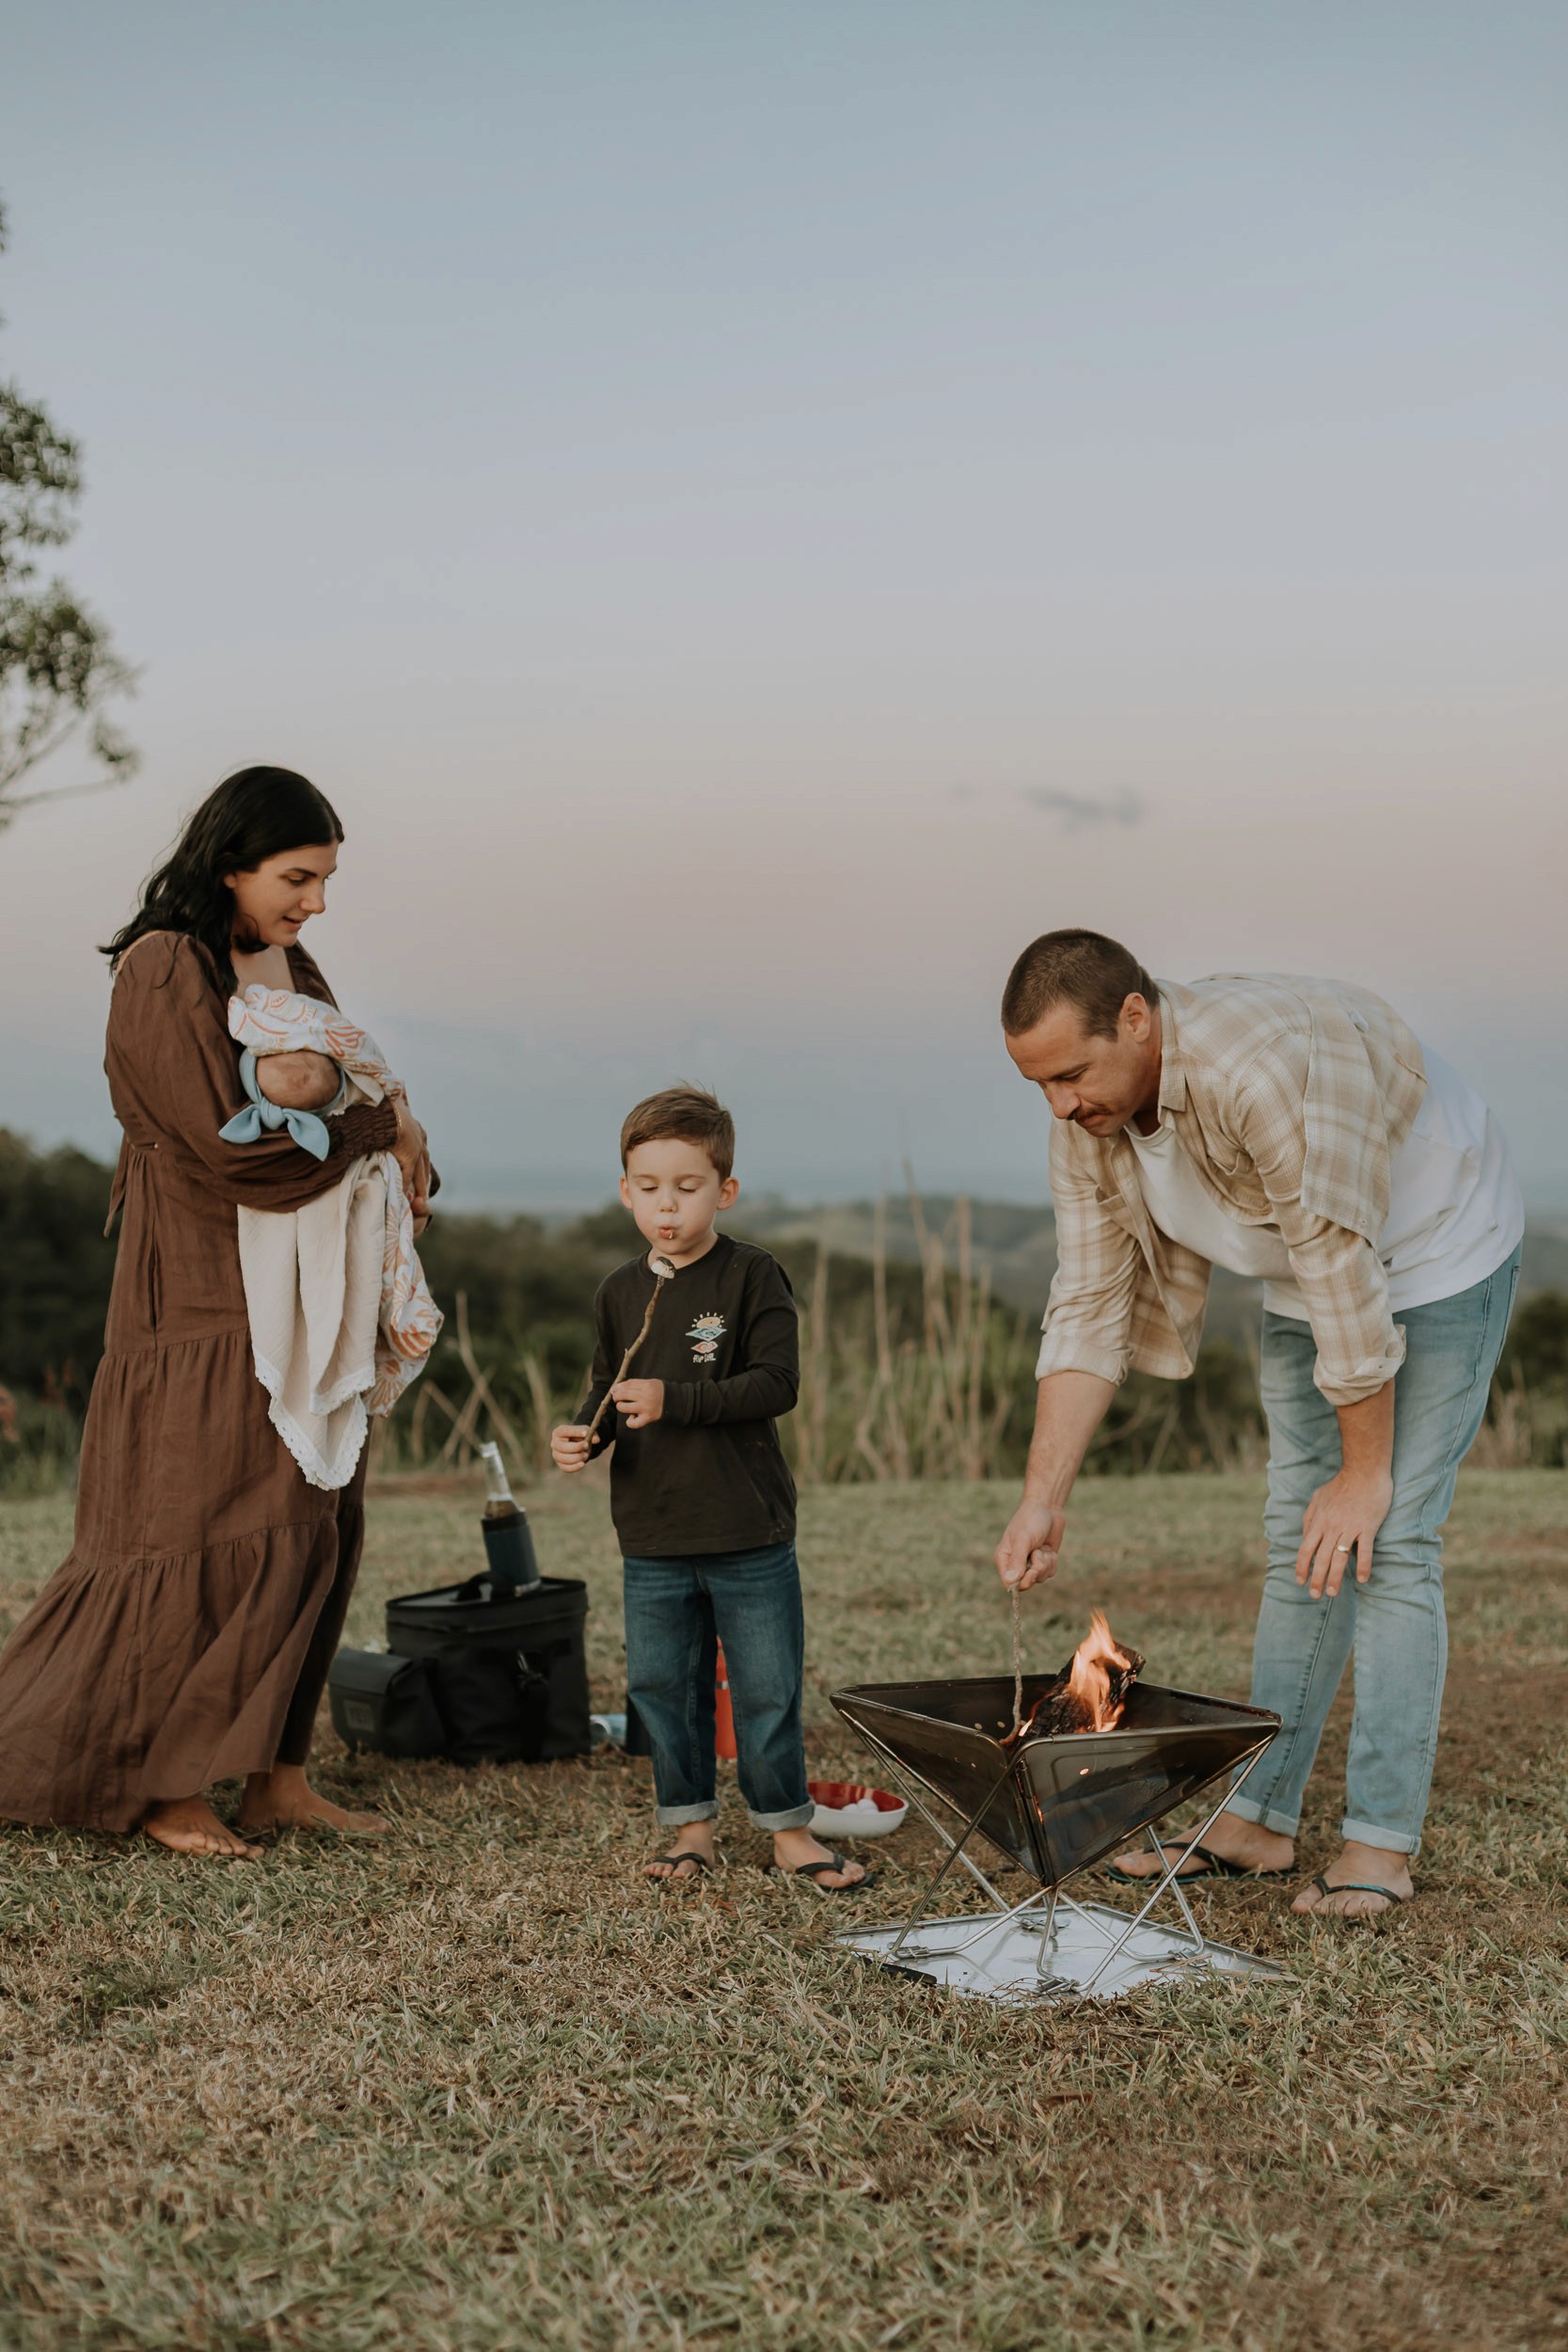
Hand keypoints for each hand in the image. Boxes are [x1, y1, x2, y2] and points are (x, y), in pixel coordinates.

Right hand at [391, 1097, 431, 1218]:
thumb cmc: (381, 1110)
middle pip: (424, 1168)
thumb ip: (388, 1130)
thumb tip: (377, 1135)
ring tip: (416, 1204)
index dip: (420, 1169)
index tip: (419, 1180)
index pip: (422, 1156)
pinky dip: (405, 1188)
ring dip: (418, 1190)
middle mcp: (421, 1141)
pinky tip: (403, 1198)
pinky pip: (408, 1176)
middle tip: (422, 1200)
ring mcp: (417, 1149)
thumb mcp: (388, 1120)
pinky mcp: (410, 1156)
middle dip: (423, 1184)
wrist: (383, 1107)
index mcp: (417, 1132)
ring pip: (420, 1175)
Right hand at [551, 1424, 591, 1473]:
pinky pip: (566, 1468)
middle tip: (586, 1445)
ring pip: (564, 1459)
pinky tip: (582, 1463)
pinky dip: (575, 1467)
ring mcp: (556, 1455)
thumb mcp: (586, 1431)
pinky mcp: (560, 1464)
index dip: (574, 1432)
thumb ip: (591, 1433)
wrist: (578, 1445)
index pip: (563, 1431)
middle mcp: (554, 1443)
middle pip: (562, 1447)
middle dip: (576, 1447)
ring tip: (585, 1454)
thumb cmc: (580, 1436)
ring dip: (577, 1457)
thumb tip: (597, 1440)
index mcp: (559, 1432)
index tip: (585, 1433)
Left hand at [612, 1378, 663, 1429]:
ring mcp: (647, 1408)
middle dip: (616, 1396)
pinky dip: (630, 1422)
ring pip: (624, 1408)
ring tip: (623, 1406)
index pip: (626, 1385)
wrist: (673, 1401)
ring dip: (620, 1407)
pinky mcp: (648, 1418)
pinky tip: (632, 1417)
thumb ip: (633, 1384)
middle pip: (623, 1395)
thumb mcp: (648, 1382)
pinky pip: (633, 1423)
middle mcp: (646, 1397)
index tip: (615, 1390)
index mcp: (646, 1386)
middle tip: (617, 1398)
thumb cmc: (657, 1391)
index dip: (617, 1387)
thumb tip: (615, 1389)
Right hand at [995, 1498, 1065, 1589]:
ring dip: (1045, 1563)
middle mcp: (1016, 1564)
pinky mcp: (1044, 1562)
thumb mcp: (1023, 1540)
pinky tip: (1048, 1548)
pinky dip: (1052, 1561)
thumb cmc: (1030, 1520)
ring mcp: (1030, 1564)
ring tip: (1041, 1547)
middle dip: (1036, 1570)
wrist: (1047, 1507)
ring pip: (1040, 1578)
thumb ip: (1017, 1561)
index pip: (1008, 1583)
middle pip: (1026, 1583)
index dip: (1020, 1583)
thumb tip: (1010, 1582)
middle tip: (1038, 1554)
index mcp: (1004, 1558)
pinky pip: (1050, 1572)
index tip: (1031, 1573)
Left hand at [1295, 1466, 1392, 1597]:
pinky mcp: (1367, 1526)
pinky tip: (1363, 1579)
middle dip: (1316, 1578)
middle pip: (1321, 1557)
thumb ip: (1310, 1516)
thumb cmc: (1342, 1484)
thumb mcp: (1318, 1497)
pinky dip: (1364, 1565)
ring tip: (1333, 1593)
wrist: (1364, 1471)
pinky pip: (1365, 1550)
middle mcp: (1332, 1526)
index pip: (1306, 1549)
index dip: (1302, 1567)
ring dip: (1335, 1577)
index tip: (1300, 1581)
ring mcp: (1350, 1527)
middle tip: (1315, 1595)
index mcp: (1319, 1521)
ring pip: (1340, 1557)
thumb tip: (1304, 1534)